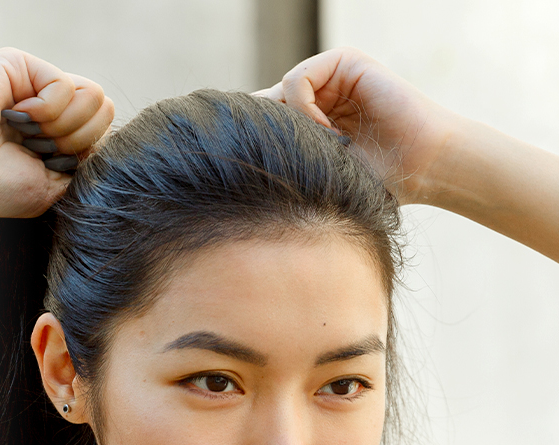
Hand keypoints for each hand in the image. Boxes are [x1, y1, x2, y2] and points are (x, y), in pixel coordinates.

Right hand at [0, 47, 114, 216]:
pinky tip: (14, 117)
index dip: (83, 156)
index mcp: (55, 135)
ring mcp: (35, 83)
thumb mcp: (53, 187)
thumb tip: (108, 124)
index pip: (103, 133)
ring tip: (25, 134)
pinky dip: (45, 111)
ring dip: (62, 127)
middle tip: (36, 150)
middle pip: (104, 111)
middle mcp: (47, 106)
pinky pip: (65, 85)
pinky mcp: (21, 64)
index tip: (46, 167)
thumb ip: (86, 161)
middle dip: (76, 140)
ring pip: (93, 96)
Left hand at [255, 48, 457, 203]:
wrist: (421, 168)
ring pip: (276, 95)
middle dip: (267, 136)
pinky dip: (303, 109)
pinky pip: (296, 80)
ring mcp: (330, 76)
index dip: (247, 139)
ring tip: (323, 150)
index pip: (259, 122)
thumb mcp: (314, 173)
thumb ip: (280, 155)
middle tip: (299, 163)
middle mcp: (315, 95)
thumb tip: (226, 155)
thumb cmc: (375, 181)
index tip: (248, 166)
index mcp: (307, 122)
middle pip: (261, 107)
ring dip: (292, 127)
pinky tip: (327, 132)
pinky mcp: (344, 61)